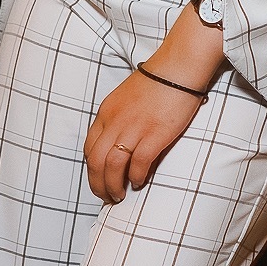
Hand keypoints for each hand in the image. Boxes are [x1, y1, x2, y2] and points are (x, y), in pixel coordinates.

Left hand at [84, 69, 206, 202]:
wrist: (177, 68)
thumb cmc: (157, 82)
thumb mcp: (125, 98)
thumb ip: (119, 119)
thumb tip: (119, 143)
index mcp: (106, 113)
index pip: (89, 148)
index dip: (92, 170)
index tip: (99, 181)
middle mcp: (115, 121)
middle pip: (96, 162)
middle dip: (98, 184)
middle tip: (107, 197)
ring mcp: (134, 128)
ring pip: (112, 166)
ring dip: (113, 186)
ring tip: (119, 196)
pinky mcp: (154, 134)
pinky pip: (138, 163)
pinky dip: (136, 177)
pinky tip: (139, 182)